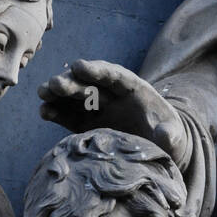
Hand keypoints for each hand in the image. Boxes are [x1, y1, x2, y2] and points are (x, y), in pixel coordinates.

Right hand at [38, 60, 187, 162]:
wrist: (156, 149)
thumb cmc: (167, 139)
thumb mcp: (173, 137)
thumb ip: (170, 134)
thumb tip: (164, 135)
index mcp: (133, 89)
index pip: (114, 76)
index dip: (97, 71)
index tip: (79, 66)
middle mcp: (112, 94)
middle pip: (90, 83)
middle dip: (72, 82)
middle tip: (54, 84)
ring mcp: (97, 108)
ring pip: (75, 96)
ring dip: (58, 93)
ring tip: (42, 93)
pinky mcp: (86, 123)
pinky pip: (69, 115)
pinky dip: (57, 112)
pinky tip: (44, 111)